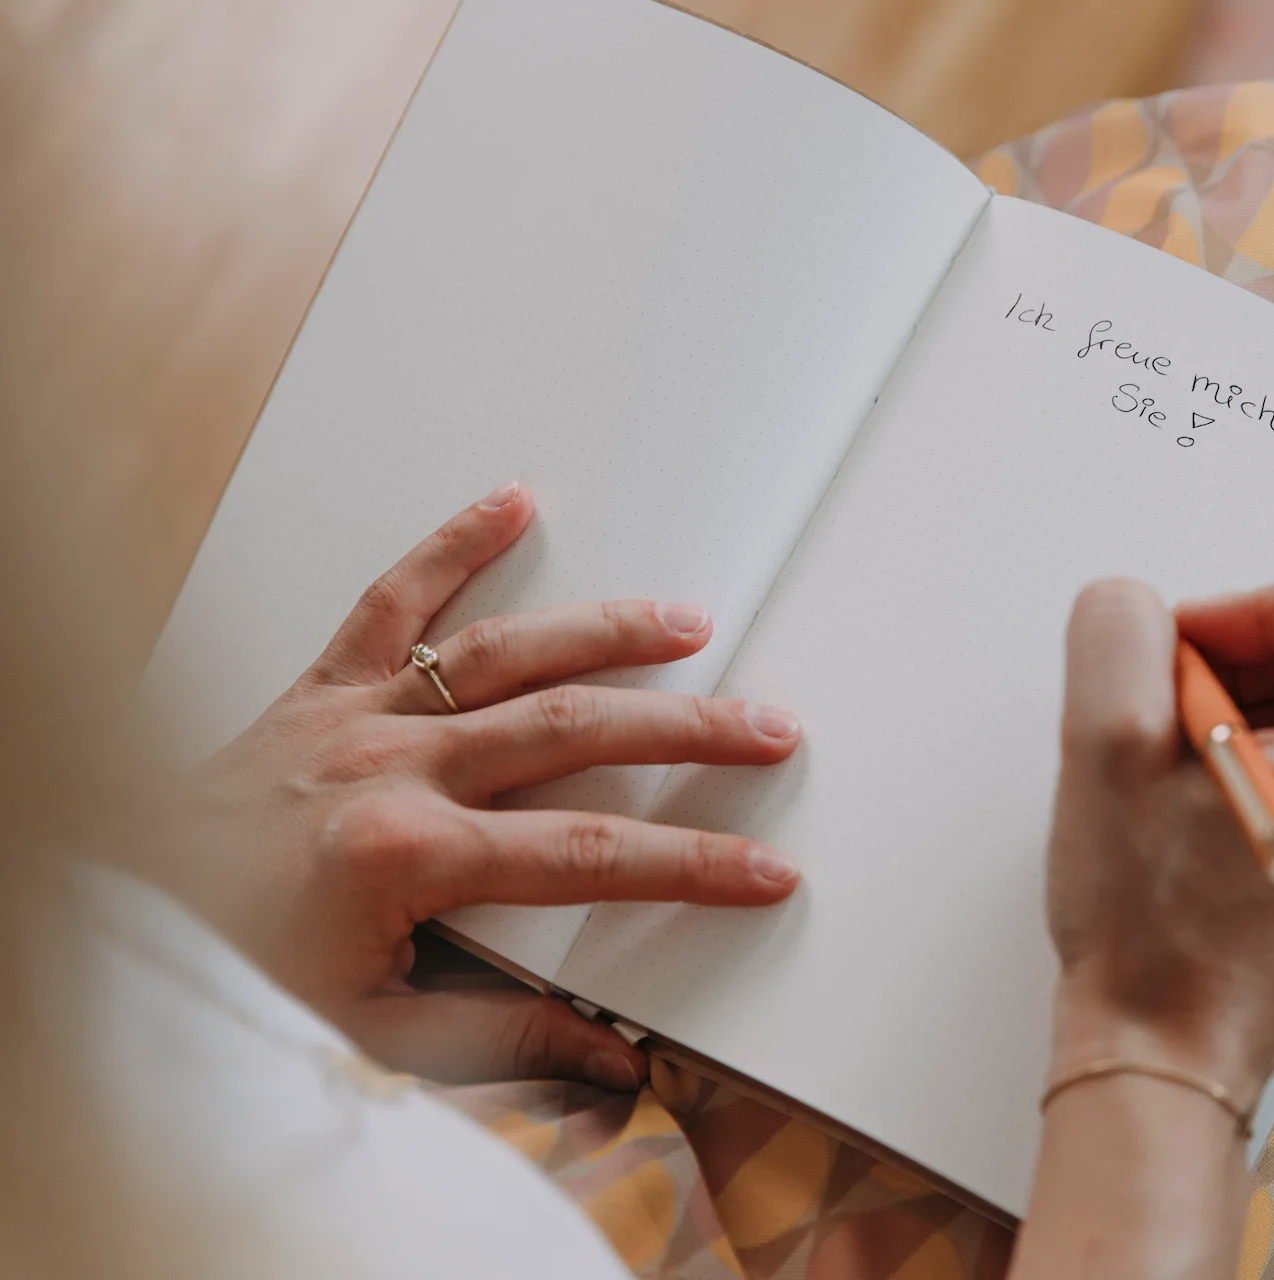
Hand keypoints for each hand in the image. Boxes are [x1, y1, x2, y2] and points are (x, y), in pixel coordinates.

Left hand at [152, 481, 802, 1090]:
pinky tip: (510, 505)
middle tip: (765, 726)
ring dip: (606, 631)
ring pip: (505, 652)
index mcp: (407, 859)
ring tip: (686, 623)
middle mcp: (388, 769)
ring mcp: (354, 716)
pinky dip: (452, 543)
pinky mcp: (316, 687)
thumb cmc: (226, 976)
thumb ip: (502, 1040)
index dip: (693, 862)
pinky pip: (392, 598)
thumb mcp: (371, 1035)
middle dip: (688, 729)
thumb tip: (612, 1059)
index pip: (591, 855)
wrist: (113, 924)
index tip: (760, 869)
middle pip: (574, 730)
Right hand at [1043, 550, 1273, 1100]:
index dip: (1249, 606)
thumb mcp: (1103, 748)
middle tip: (1169, 743)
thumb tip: (1141, 608)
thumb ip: (1120, 632)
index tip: (1185, 673)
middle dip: (1237, 666)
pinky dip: (1251, 764)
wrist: (1164, 1060)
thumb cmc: (1148, 932)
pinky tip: (1198, 824)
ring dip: (1236, 717)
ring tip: (1179, 793)